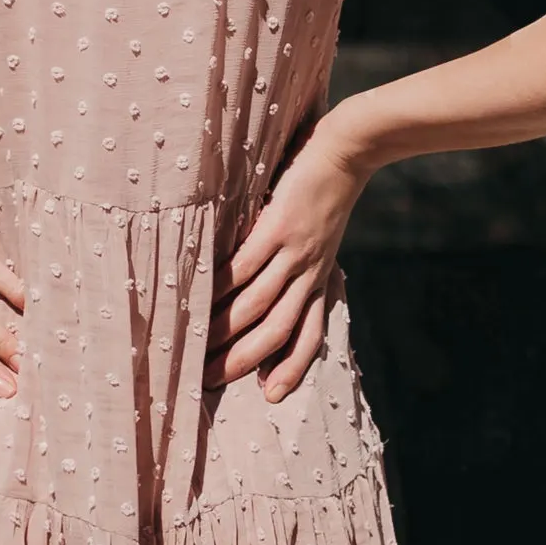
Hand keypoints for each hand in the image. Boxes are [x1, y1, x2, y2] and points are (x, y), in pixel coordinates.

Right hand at [218, 106, 369, 399]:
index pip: (309, 332)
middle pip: (277, 331)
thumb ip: (302, 256)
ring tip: (194, 348)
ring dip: (225, 331)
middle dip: (243, 360)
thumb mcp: (324, 233)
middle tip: (209, 381)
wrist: (350, 148)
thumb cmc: (329, 186)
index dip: (291, 366)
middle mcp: (310, 272)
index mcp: (320, 276)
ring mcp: (295, 252)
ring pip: (258, 306)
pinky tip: (197, 298)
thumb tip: (264, 274)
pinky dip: (220, 287)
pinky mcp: (279, 227)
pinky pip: (245, 267)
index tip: (271, 396)